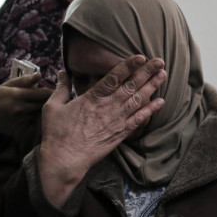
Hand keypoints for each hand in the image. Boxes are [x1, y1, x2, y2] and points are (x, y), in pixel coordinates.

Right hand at [0, 73, 52, 137]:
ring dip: (46, 112)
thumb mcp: (7, 86)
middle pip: (46, 104)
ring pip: (43, 115)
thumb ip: (24, 81)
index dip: (51, 92)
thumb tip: (40, 74)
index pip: (45, 92)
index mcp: (18, 95)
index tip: (52, 92)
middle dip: (51, 102)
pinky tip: (40, 119)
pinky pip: (37, 124)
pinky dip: (40, 121)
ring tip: (48, 109)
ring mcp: (21, 120)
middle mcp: (20, 108)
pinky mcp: (21, 129)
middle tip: (53, 101)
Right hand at [38, 55, 166, 207]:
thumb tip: (63, 72)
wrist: (65, 159)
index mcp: (92, 97)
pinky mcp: (120, 133)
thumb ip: (61, 88)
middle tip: (160, 61)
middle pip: (131, 85)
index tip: (140, 56)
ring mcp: (116, 120)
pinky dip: (151, 110)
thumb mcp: (53, 106)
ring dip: (152, 86)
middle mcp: (108, 107)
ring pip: (138, 99)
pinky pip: (139, 119)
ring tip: (163, 74)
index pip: (114, 77)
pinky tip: (161, 101)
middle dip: (147, 72)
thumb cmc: (57, 133)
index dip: (129, 65)